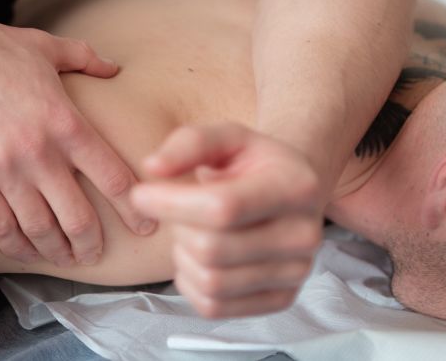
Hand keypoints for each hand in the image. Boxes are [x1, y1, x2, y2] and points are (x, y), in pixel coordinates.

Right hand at [0, 14, 154, 266]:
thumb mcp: (46, 46)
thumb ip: (86, 58)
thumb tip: (114, 68)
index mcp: (66, 122)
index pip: (113, 177)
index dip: (133, 207)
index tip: (143, 225)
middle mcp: (40, 152)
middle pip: (79, 216)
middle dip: (92, 243)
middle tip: (97, 254)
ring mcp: (3, 169)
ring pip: (40, 229)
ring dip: (57, 252)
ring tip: (66, 260)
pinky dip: (16, 247)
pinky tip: (25, 253)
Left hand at [131, 122, 322, 317]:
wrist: (290, 189)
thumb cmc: (254, 163)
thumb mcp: (228, 137)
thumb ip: (190, 143)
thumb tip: (153, 167)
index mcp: (296, 187)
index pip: (224, 207)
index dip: (172, 204)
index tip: (141, 194)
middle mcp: (304, 234)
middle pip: (212, 249)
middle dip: (179, 227)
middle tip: (180, 208)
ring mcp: (296, 272)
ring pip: (211, 282)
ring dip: (184, 256)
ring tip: (193, 228)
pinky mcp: (282, 299)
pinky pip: (215, 307)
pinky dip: (191, 283)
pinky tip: (198, 256)